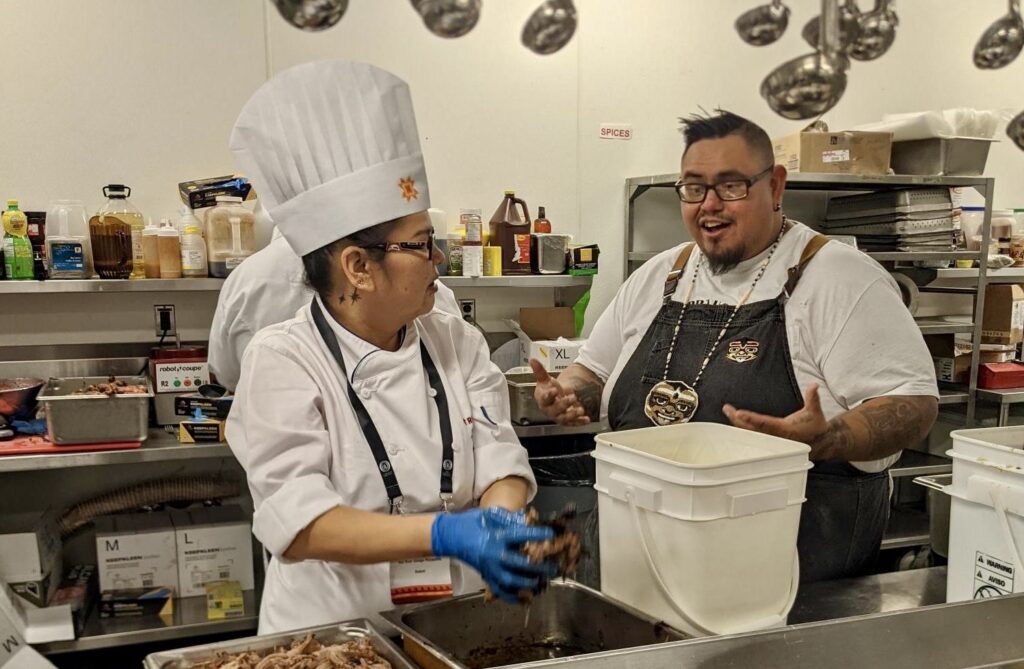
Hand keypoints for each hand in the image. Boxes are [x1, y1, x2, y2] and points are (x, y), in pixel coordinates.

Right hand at [431, 508, 556, 602]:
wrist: (450, 536)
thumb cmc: (470, 523)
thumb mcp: (490, 515)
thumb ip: (509, 519)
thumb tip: (528, 521)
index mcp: (495, 538)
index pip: (521, 536)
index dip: (538, 535)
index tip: (551, 534)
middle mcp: (493, 556)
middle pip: (520, 565)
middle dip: (539, 567)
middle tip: (553, 567)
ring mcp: (489, 569)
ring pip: (511, 582)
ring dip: (528, 583)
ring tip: (541, 581)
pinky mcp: (485, 576)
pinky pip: (499, 591)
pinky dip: (511, 598)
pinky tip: (524, 599)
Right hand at [530, 359, 589, 425]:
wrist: (556, 400)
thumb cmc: (549, 390)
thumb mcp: (545, 380)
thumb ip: (539, 370)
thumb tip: (532, 360)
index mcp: (543, 400)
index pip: (544, 399)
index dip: (549, 395)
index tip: (555, 389)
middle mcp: (550, 410)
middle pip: (555, 410)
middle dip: (564, 404)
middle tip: (573, 397)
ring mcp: (559, 416)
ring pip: (564, 418)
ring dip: (572, 414)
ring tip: (580, 409)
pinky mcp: (568, 421)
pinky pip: (574, 423)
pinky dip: (581, 422)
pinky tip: (587, 419)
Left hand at [722, 384, 828, 444]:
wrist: (819, 441)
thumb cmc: (815, 425)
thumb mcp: (815, 411)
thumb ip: (812, 398)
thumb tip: (814, 385)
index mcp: (784, 429)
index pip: (765, 423)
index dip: (751, 419)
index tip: (739, 413)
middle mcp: (775, 436)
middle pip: (752, 429)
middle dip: (739, 420)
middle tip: (728, 410)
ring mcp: (771, 439)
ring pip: (751, 432)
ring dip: (738, 423)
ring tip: (728, 411)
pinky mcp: (769, 439)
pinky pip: (753, 434)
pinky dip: (743, 428)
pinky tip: (734, 420)